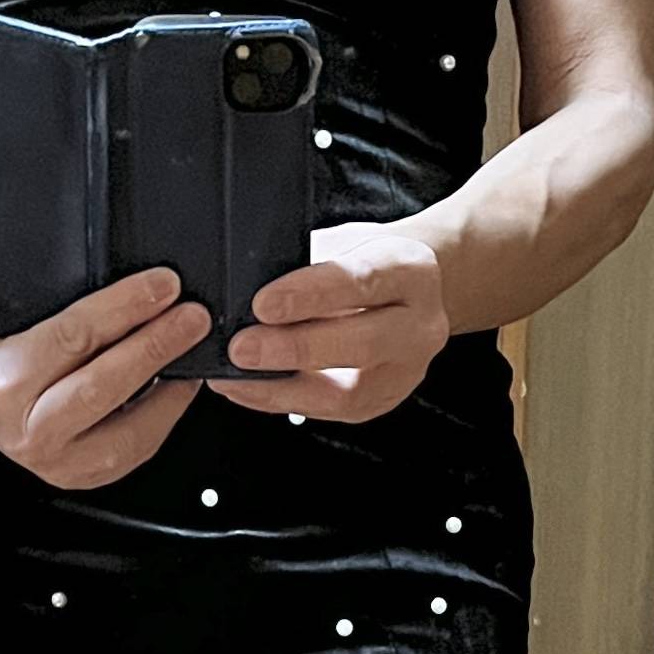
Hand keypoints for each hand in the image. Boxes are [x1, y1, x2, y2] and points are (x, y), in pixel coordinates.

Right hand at [0, 268, 211, 488]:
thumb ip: (58, 295)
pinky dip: (160, 417)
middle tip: (192, 318)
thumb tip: (128, 276)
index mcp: (1, 382)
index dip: (126, 307)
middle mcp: (24, 429)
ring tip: (192, 354)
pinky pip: (132, 451)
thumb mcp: (9, 310)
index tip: (163, 285)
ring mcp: (52, 462)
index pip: (74, 338)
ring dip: (170, 391)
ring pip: (127, 431)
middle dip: (156, 346)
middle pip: (105, 386)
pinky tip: (175, 388)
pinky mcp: (76, 476)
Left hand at [205, 222, 449, 423]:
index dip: (310, 295)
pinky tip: (245, 388)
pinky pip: (328, 411)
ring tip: (234, 377)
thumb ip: (305, 262)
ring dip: (283, 387)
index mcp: (412, 271)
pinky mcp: (380, 401)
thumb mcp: (342, 243)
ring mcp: (405, 371)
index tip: (263, 304)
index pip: (360, 281)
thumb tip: (242, 288)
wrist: (402, 292)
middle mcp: (420, 325)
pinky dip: (280, 400)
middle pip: (361, 343)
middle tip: (242, 348)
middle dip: (295, 348)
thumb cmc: (361, 261)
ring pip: (347, 393)